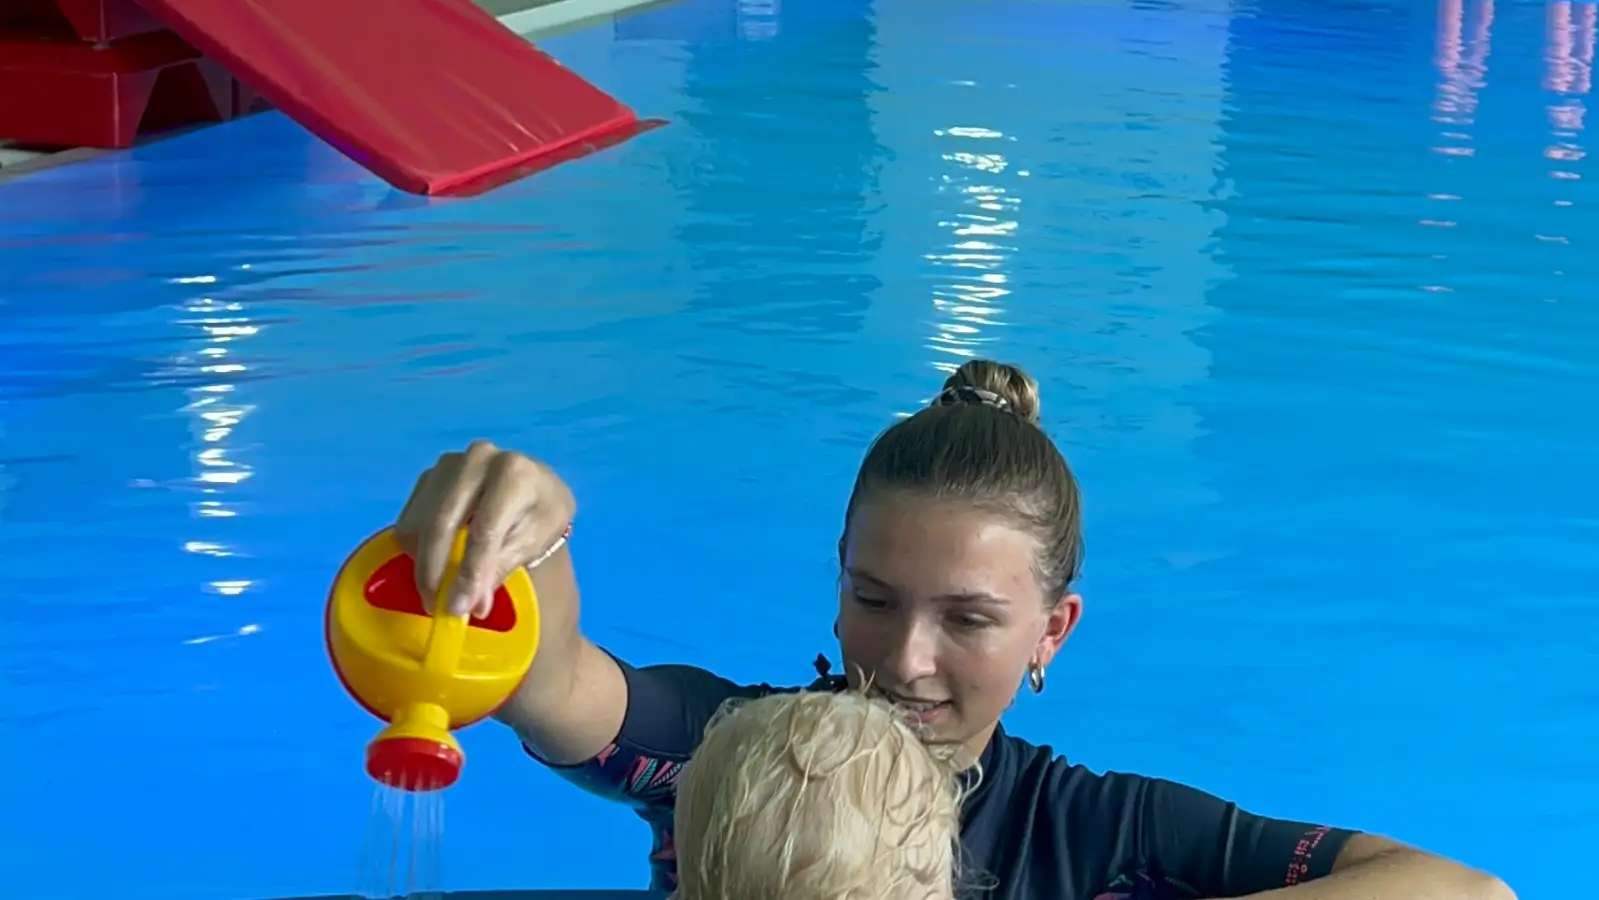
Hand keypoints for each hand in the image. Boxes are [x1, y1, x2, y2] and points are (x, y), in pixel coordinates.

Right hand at [394, 440, 575, 618]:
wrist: (533, 489)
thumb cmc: (539, 515)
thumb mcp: (534, 542)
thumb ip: (502, 568)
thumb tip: (472, 604)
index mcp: (514, 473)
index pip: (485, 529)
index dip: (470, 572)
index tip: (460, 607)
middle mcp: (478, 459)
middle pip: (442, 523)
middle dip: (436, 571)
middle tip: (437, 607)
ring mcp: (448, 464)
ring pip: (419, 523)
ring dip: (424, 563)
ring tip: (440, 591)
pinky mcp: (429, 476)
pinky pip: (410, 520)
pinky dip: (418, 549)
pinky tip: (439, 561)